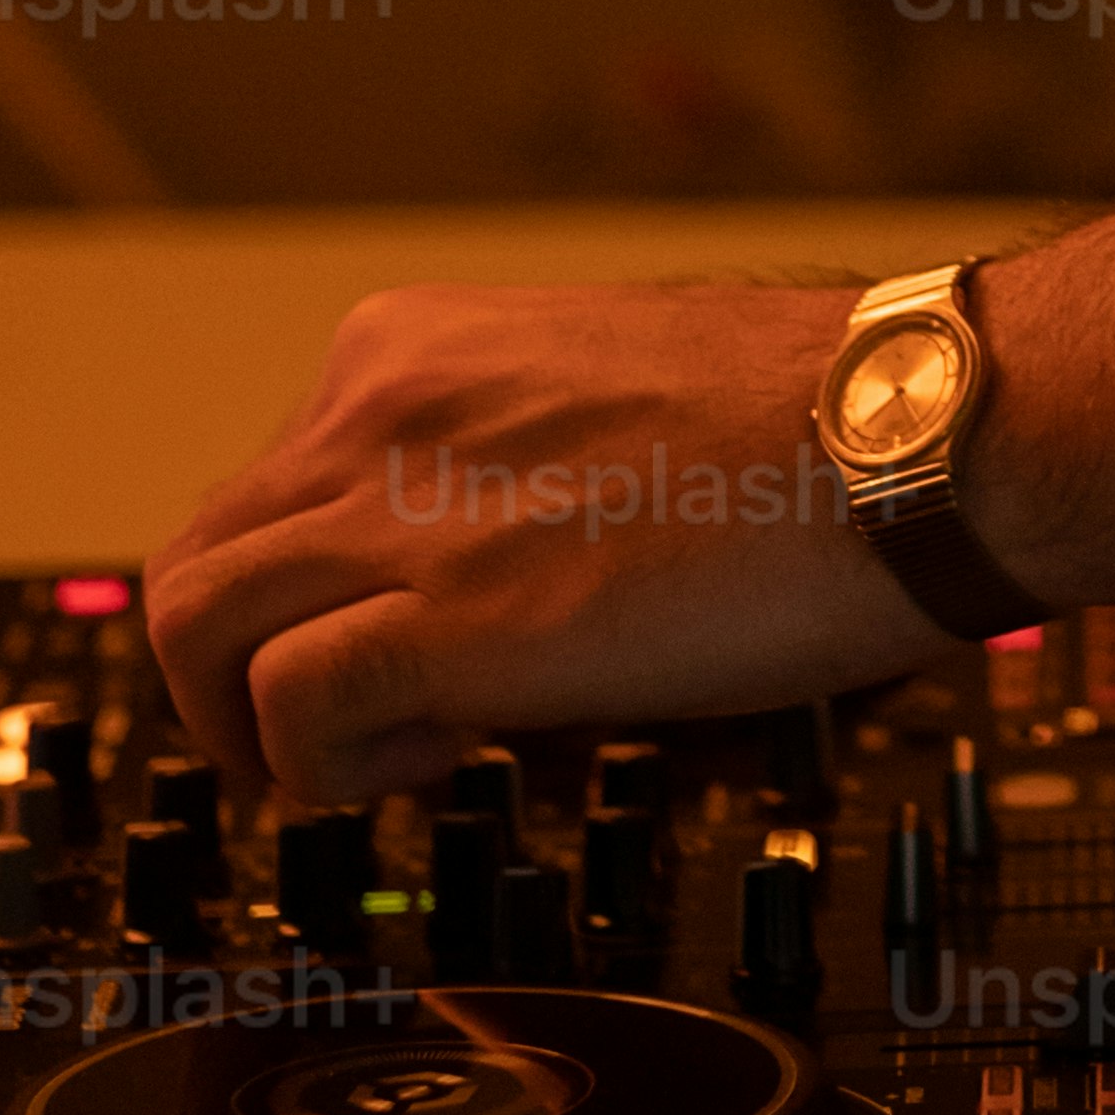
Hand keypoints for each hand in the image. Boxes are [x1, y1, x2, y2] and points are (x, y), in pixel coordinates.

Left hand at [143, 275, 922, 804]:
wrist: (918, 437)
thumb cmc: (820, 425)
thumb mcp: (609, 396)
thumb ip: (508, 463)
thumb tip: (487, 571)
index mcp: (419, 347)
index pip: (266, 485)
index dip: (304, 591)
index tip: (371, 641)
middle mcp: (379, 409)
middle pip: (199, 558)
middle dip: (233, 670)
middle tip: (314, 734)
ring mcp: (401, 510)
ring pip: (196, 627)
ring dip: (252, 725)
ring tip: (360, 763)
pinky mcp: (446, 619)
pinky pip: (287, 709)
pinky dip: (322, 767)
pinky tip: (426, 762)